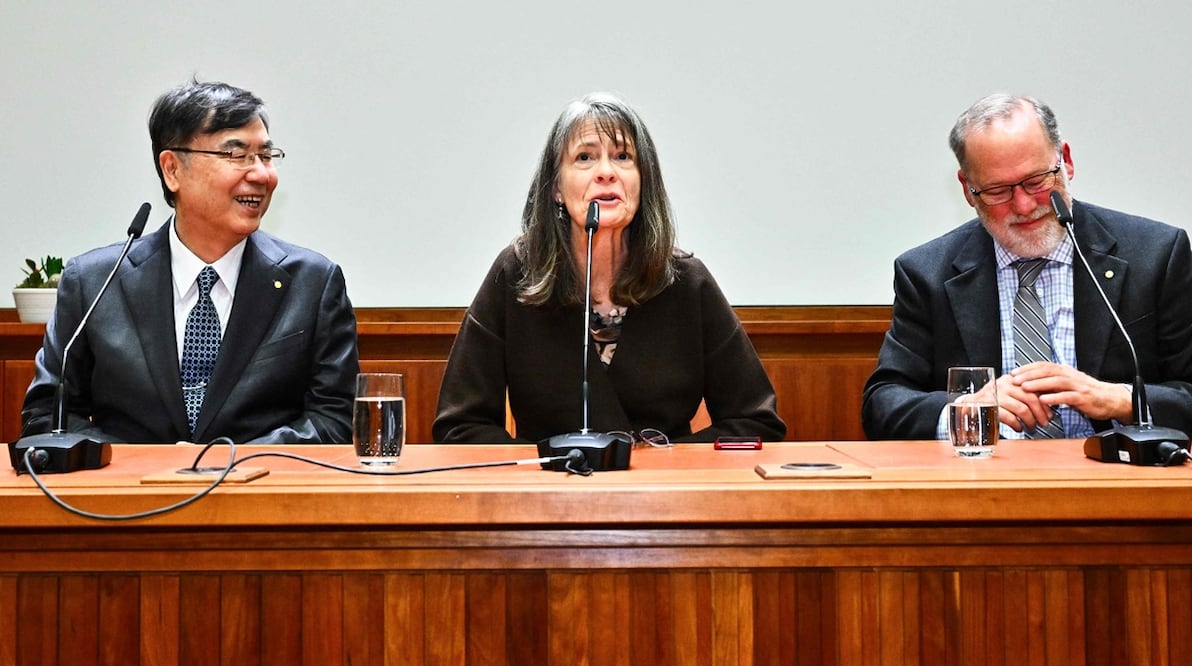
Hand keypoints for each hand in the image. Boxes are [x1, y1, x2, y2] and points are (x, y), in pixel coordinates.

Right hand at [993, 372, 1053, 431]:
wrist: (968, 406)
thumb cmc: (993, 402)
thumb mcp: (1009, 395)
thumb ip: (1025, 396)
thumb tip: (1049, 403)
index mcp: (1011, 379)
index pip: (1034, 388)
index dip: (1045, 403)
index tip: (1050, 414)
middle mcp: (1004, 384)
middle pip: (1030, 398)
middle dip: (1040, 414)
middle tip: (1044, 423)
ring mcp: (995, 395)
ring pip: (1022, 409)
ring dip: (1030, 421)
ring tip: (1032, 428)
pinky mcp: (988, 406)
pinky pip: (1009, 417)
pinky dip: (1017, 425)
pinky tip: (1019, 428)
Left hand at [1010, 361, 1133, 421]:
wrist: (1110, 399)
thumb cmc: (1085, 393)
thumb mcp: (1066, 385)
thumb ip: (1050, 384)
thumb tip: (1029, 384)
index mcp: (1065, 371)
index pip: (1043, 366)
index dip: (1027, 368)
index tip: (1013, 373)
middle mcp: (1070, 375)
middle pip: (1048, 371)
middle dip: (1029, 374)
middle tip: (1014, 379)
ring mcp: (1077, 386)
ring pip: (1056, 382)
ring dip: (1039, 384)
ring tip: (1025, 387)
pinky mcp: (1083, 398)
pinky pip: (1068, 397)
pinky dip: (1055, 398)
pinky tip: (1044, 400)